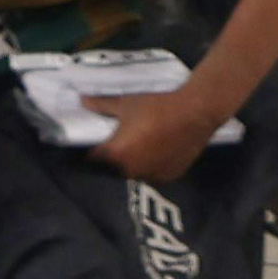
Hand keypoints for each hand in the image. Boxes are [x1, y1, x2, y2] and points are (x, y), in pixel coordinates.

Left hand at [87, 87, 226, 184]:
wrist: (195, 112)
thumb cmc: (157, 106)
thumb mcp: (126, 103)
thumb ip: (101, 105)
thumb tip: (82, 100)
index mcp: (116, 155)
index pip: (93, 160)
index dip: (91, 152)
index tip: (94, 145)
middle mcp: (130, 172)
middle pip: (113, 170)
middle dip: (112, 159)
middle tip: (119, 142)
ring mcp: (151, 177)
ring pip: (134, 173)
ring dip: (132, 164)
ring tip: (140, 146)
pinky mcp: (169, 178)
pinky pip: (153, 174)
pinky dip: (151, 166)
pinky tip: (157, 151)